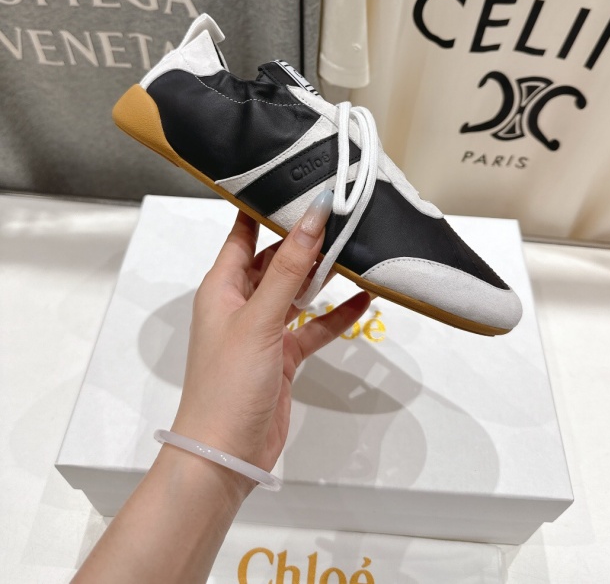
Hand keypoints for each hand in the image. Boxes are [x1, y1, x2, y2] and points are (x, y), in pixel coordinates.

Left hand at [171, 192, 370, 473]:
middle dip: (305, 240)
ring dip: (322, 276)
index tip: (295, 180)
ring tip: (355, 250)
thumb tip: (312, 216)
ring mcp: (263, 330)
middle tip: (340, 214)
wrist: (224, 455)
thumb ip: (290, 268)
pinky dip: (334, 315)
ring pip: (297, 292)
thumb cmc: (227, 383)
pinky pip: (312, 328)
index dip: (265, 207)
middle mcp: (241, 303)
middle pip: (276, 260)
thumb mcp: (259, 319)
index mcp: (222, 286)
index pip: (243, 233)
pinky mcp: (282, 357)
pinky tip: (362, 300)